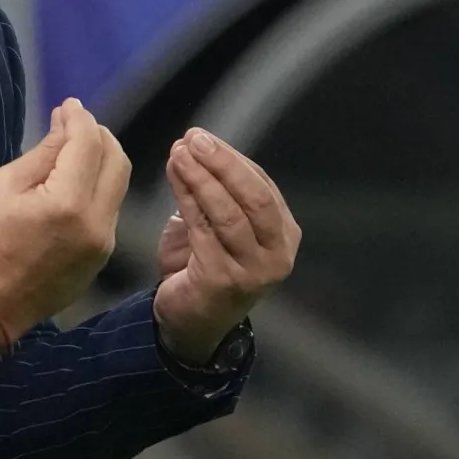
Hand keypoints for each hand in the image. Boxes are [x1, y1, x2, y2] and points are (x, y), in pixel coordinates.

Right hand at [0, 99, 129, 363]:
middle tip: (76, 125)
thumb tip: (66, 126)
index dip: (80, 119)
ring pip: (119, 183)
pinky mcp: (104, 254)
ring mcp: (105, 240)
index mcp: (67, 202)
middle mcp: (97, 220)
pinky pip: (110, 208)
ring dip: (102, 159)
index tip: (68, 105)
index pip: (88, 144)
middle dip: (99, 135)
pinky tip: (76, 183)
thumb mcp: (5, 186)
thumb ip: (42, 153)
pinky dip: (99, 186)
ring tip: (75, 150)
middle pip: (117, 160)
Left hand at [152, 129, 299, 366]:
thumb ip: (219, 192)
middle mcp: (277, 254)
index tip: (199, 136)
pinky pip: (204, 231)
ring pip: (229, 213)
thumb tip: (195, 144)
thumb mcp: (221, 225)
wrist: (191, 321)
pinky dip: (188, 199)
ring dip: (201, 178)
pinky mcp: (225, 281)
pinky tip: (174, 179)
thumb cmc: (206, 266)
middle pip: (254, 197)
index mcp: (283, 235)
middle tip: (194, 139)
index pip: (261, 185)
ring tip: (178, 154)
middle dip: (223, 163)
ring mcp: (254, 271)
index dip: (231, 158)